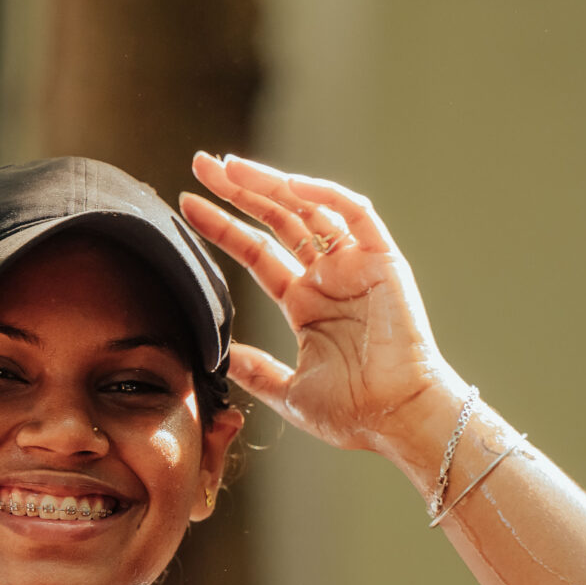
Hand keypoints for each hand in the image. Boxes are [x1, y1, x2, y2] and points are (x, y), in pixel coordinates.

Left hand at [181, 153, 463, 473]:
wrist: (397, 420)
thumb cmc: (354, 413)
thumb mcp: (289, 392)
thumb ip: (255, 371)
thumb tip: (219, 356)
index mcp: (305, 305)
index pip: (256, 253)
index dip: (223, 228)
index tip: (187, 205)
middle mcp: (328, 278)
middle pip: (277, 220)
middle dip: (240, 191)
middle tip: (202, 164)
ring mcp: (355, 266)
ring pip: (309, 208)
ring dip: (271, 184)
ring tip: (231, 167)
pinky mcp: (383, 261)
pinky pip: (355, 214)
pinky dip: (324, 195)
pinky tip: (287, 185)